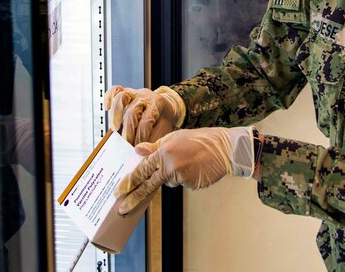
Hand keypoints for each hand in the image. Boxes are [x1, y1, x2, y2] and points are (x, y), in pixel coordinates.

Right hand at [105, 85, 183, 143]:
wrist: (167, 106)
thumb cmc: (163, 121)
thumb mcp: (165, 130)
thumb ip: (154, 140)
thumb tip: (142, 154)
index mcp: (157, 105)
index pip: (146, 121)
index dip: (140, 136)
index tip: (137, 148)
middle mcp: (145, 97)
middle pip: (132, 111)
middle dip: (128, 130)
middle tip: (126, 143)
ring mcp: (135, 93)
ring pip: (122, 97)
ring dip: (116, 114)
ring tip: (114, 129)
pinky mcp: (126, 91)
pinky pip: (115, 90)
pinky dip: (108, 98)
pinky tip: (107, 109)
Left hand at [115, 126, 253, 214]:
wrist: (224, 149)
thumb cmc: (200, 140)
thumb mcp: (175, 137)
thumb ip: (155, 146)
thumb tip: (138, 151)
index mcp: (164, 152)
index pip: (142, 170)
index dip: (130, 181)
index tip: (119, 190)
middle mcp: (171, 166)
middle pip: (148, 185)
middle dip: (134, 197)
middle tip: (122, 208)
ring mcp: (181, 177)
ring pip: (168, 181)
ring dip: (171, 175)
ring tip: (186, 161)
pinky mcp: (191, 185)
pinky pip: (181, 183)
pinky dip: (184, 177)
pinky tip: (194, 167)